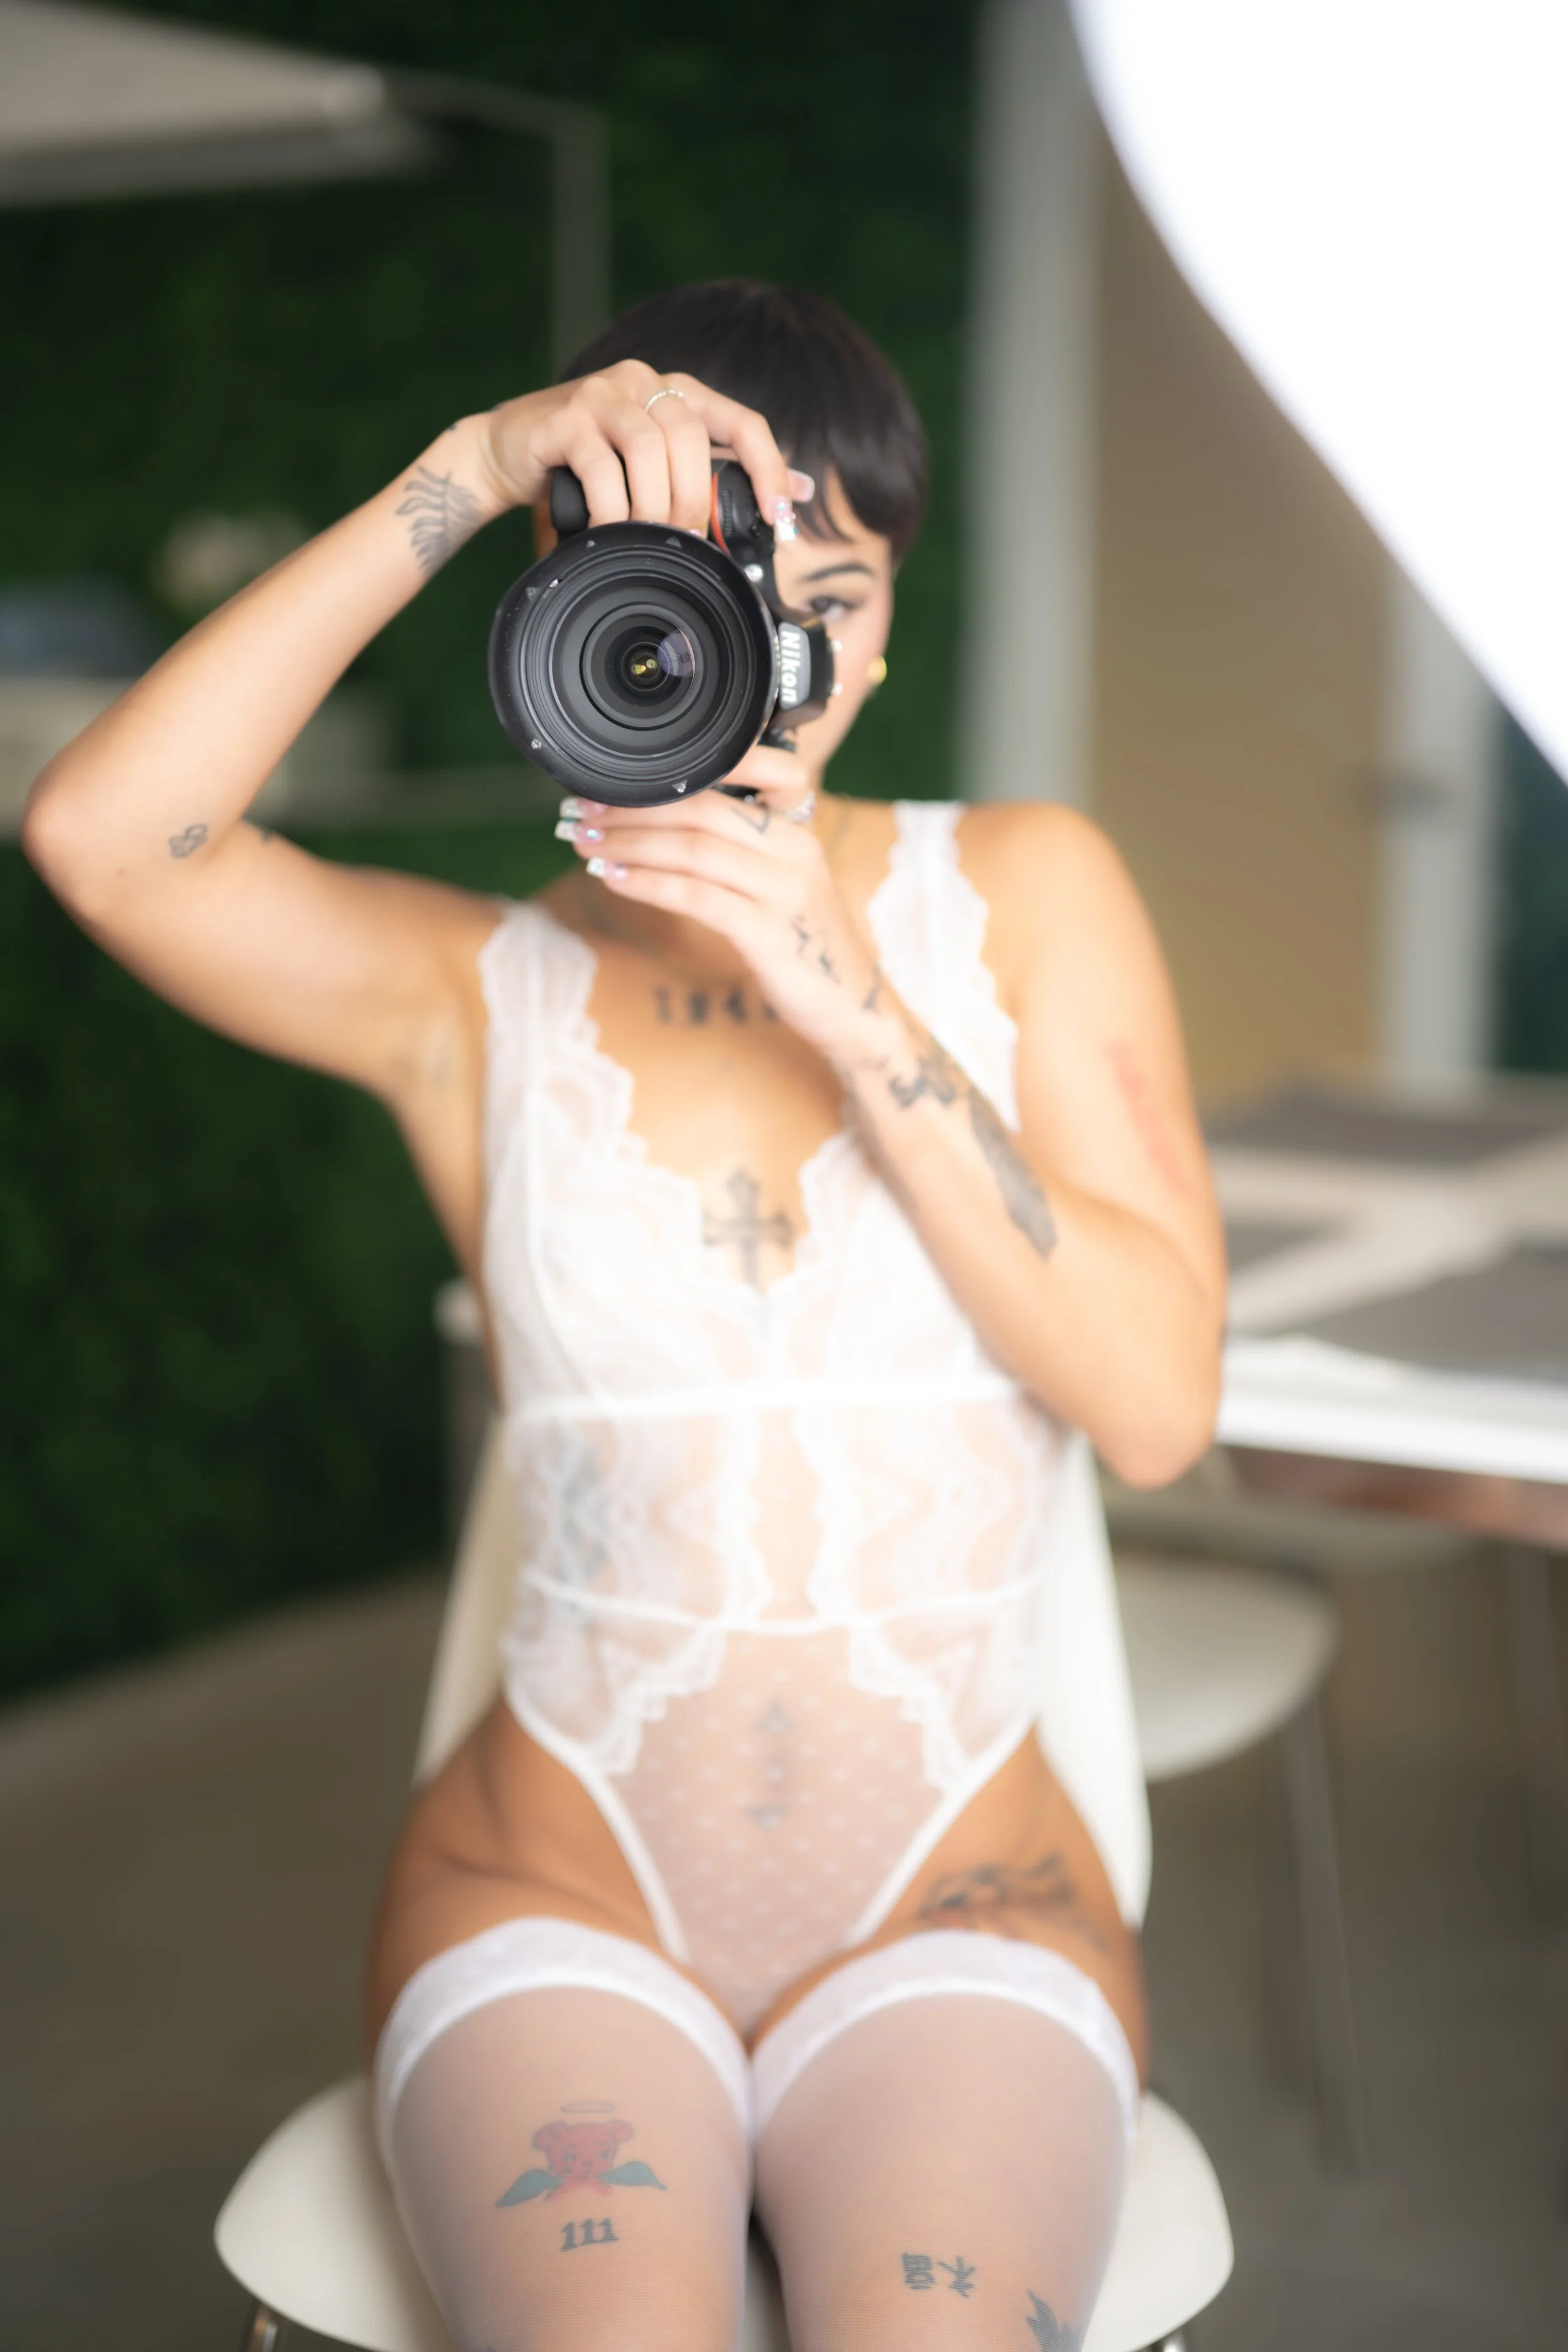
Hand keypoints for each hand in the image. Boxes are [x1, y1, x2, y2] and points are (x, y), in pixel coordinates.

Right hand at [472, 363, 809, 537]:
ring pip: (649, 448)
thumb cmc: (588, 465)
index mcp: (678, 392)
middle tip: (686, 543)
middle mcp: (644, 382)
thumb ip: (720, 472)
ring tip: (645, 537)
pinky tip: (607, 529)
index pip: (744, 421)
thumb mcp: (659, 467)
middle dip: (695, 501)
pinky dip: (610, 506)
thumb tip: (801, 490)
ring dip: (653, 505)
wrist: (507, 452)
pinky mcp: (564, 417)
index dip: (769, 469)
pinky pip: (600, 464)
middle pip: (693, 439)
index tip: (780, 520)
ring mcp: (602, 394)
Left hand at [562, 750, 881, 1061]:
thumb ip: (738, 848)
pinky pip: (700, 898)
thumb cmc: (802, 942)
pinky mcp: (772, 935)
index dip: (684, 765)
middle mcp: (796, 849)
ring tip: (588, 845)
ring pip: (697, 849)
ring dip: (632, 844)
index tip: (620, 772)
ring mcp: (787, 892)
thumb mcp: (779, 882)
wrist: (849, 1007)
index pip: (751, 769)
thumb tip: (664, 821)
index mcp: (798, 827)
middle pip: (705, 808)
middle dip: (634, 808)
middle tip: (582, 812)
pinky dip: (650, 884)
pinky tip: (616, 879)